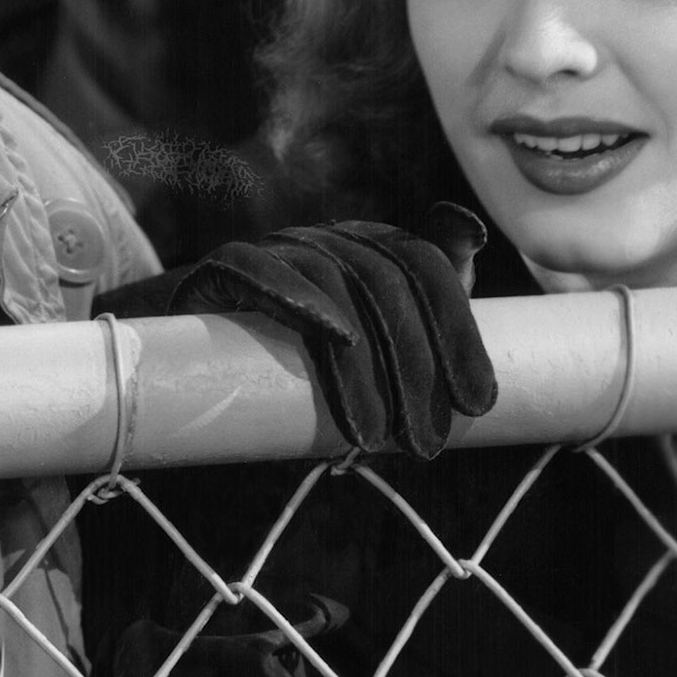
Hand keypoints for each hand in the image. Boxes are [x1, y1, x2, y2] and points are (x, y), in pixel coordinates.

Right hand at [102, 211, 496, 459]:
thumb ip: (428, 294)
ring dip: (362, 366)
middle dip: (415, 367)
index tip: (477, 404)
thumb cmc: (303, 345)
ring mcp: (276, 249)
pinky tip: (335, 338)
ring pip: (331, 283)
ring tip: (376, 437)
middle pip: (386, 282)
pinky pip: (258, 270)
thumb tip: (478, 234)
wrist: (198, 344)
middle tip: (425, 443)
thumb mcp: (373, 330)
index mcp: (372, 247)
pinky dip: (298, 295)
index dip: (459, 332)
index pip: (427, 267)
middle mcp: (328, 238)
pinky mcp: (223, 269)